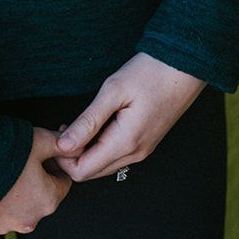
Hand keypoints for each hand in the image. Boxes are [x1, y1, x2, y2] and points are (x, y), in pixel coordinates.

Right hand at [0, 125, 72, 235]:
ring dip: (14, 192)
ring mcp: (3, 226)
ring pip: (17, 207)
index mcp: (47, 201)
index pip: (63, 183)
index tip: (43, 153)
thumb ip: (60, 143)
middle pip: (40, 197)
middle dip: (35, 180)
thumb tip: (74, 144)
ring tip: (0, 169)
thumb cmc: (4, 151)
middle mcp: (29, 220)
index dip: (54, 165)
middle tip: (21, 158)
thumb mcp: (38, 140)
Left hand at [50, 53, 206, 181]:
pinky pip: (114, 156)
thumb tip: (63, 145)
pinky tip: (92, 126)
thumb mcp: (113, 91)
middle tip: (61, 127)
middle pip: (91, 173)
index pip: (82, 172)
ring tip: (74, 124)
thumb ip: (87, 121)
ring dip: (84, 152)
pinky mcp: (144, 143)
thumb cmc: (150, 73)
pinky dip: (97, 147)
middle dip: (71, 156)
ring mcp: (142, 150)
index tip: (55, 133)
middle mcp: (135, 154)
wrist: (184, 66)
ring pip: (102, 166)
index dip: (62, 158)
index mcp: (125, 143)